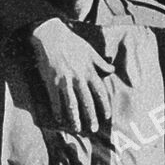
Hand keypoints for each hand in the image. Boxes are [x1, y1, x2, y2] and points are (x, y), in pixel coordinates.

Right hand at [30, 19, 114, 133]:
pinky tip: (59, 119)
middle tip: (93, 129)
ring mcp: (65, 81)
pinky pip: (55, 99)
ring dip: (75, 118)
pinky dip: (57, 110)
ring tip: (77, 129)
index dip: (104, 106)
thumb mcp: (90, 51)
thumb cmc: (72, 42)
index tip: (107, 116)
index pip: (100, 92)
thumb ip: (101, 63)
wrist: (52, 35)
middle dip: (91, 117)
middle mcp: (79, 78)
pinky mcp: (52, 81)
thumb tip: (112, 70)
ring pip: (71, 103)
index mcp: (89, 71)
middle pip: (87, 101)